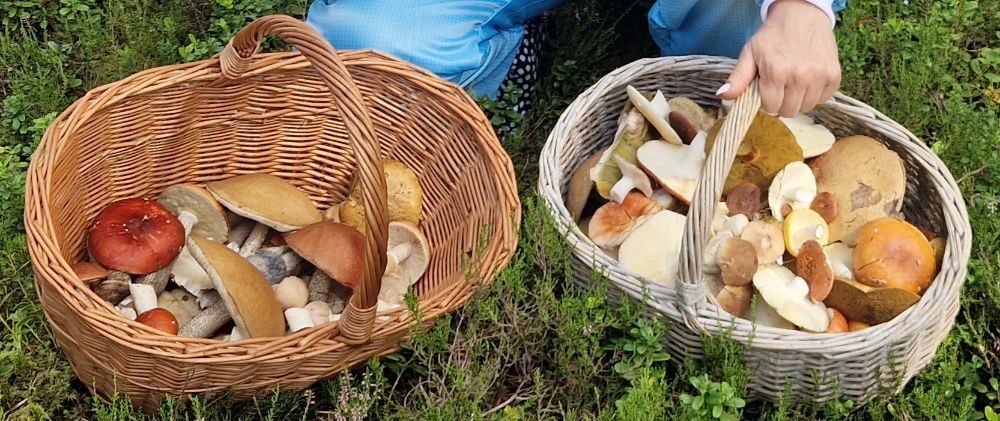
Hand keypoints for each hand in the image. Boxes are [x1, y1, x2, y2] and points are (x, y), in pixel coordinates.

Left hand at [717, 0, 841, 116]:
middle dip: (782, 103)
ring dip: (798, 99)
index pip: (771, 107)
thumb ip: (737, 78)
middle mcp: (800, 76)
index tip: (767, 90)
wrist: (802, 14)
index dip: (767, 101)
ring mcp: (819, 76)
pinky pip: (823, 99)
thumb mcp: (750, 53)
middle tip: (780, 87)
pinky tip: (808, 80)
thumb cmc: (773, 35)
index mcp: (776, 72)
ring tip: (793, 82)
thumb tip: (722, 95)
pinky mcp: (834, 75)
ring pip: (806, 107)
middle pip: (789, 111)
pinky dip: (815, 94)